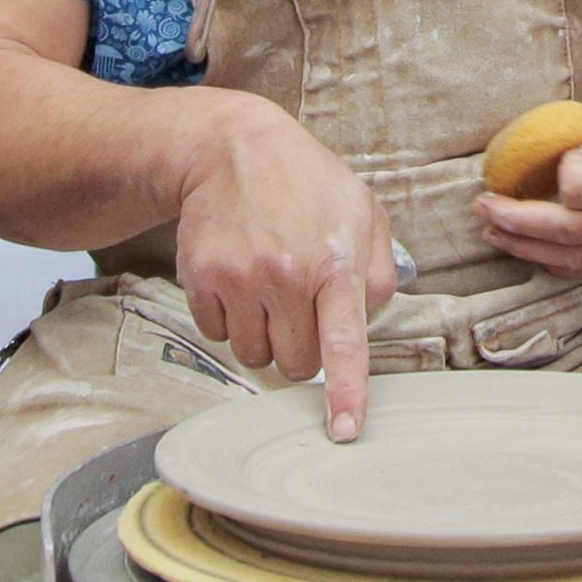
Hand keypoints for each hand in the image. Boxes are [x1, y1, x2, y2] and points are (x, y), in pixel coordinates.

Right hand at [173, 98, 400, 438]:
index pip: (343, 342)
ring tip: (269, 286)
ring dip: (265, 336)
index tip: (343, 432)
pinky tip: (240, 279)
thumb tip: (369, 324)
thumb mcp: (364, 212)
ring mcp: (238, 279)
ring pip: (255, 356)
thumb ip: (381, 272)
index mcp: (334, 263)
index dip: (344, 393)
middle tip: (301, 304)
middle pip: (295, 364)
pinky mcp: (201, 279)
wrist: (234, 149)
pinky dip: (231, 320)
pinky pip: (218, 336)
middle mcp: (285, 275)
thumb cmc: (307, 184)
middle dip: (302, 346)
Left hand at [477, 72, 581, 281]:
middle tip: (480, 207)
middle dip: (515, 222)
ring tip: (493, 232)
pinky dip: (560, 263)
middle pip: (564, 234)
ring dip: (528, 249)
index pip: (579, 190)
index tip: (574, 147)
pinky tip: (535, 251)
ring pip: (575, 261)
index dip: (562, 169)